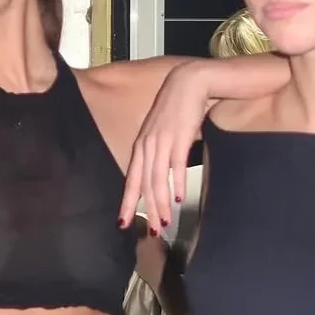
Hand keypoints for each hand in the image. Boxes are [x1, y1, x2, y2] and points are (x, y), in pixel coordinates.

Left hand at [119, 62, 209, 231]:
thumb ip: (160, 154)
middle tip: (152, 233)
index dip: (128, 202)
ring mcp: (162, 140)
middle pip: (145, 184)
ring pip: (158, 178)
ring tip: (165, 223)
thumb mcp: (163, 133)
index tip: (124, 222)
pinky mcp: (179, 135)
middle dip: (147, 210)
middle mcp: (148, 145)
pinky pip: (175, 163)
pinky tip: (179, 198)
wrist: (191, 81)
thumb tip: (164, 178)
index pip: (132, 180)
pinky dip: (176, 182)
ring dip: (162, 203)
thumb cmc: (179, 108)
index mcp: (142, 146)